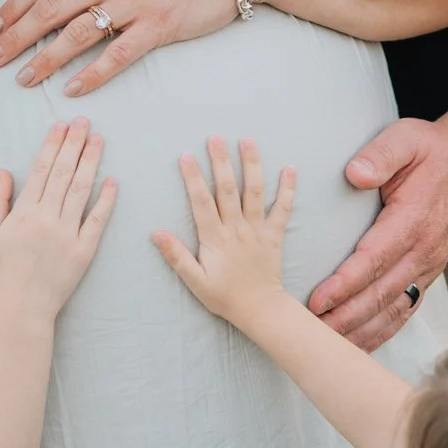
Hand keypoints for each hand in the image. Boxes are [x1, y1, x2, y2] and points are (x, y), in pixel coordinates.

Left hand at [0, 0, 236, 97]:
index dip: (13, 7)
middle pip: (49, 9)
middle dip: (15, 37)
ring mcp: (135, 2)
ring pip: (76, 33)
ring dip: (44, 59)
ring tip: (23, 79)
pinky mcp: (160, 25)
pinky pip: (118, 54)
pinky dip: (92, 74)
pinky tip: (72, 89)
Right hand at [0, 119, 116, 317]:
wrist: (23, 305)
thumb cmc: (5, 268)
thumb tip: (4, 171)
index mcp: (24, 211)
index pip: (42, 169)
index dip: (53, 145)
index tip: (62, 125)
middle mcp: (47, 218)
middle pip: (64, 173)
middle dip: (74, 144)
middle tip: (84, 121)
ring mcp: (67, 233)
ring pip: (81, 190)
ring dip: (91, 162)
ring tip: (98, 140)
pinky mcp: (84, 250)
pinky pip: (97, 220)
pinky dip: (106, 200)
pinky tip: (113, 181)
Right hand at [153, 136, 296, 333]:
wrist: (260, 310)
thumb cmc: (224, 297)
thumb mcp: (195, 281)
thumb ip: (177, 256)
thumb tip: (157, 233)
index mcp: (215, 238)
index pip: (201, 202)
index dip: (193, 178)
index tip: (186, 156)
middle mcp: (237, 229)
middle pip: (228, 190)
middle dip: (221, 162)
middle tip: (216, 137)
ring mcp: (257, 230)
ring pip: (255, 193)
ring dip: (252, 165)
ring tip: (247, 141)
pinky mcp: (274, 235)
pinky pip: (283, 210)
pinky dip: (287, 189)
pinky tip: (290, 169)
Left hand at [308, 116, 447, 349]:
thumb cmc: (431, 151)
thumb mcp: (406, 139)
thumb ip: (380, 155)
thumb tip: (354, 173)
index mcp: (414, 219)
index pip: (375, 258)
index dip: (346, 283)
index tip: (318, 300)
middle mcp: (424, 249)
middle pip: (382, 294)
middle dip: (345, 317)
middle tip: (310, 333)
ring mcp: (429, 266)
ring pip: (394, 309)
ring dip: (361, 331)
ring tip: (327, 348)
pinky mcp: (428, 274)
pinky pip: (405, 310)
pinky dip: (382, 331)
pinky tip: (359, 345)